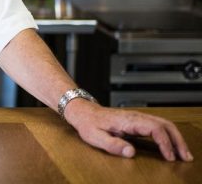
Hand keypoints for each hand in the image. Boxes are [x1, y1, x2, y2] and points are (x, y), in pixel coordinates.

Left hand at [64, 99, 193, 161]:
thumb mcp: (95, 136)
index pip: (155, 129)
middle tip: (185, 157)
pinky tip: (171, 146)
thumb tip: (131, 153)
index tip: (169, 157)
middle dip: (178, 141)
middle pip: (165, 125)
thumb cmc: (88, 123)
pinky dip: (169, 136)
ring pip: (164, 124)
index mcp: (128, 120)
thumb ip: (113, 145)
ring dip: (176, 138)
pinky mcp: (137, 121)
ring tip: (183, 154)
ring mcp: (138, 118)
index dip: (165, 143)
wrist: (83, 111)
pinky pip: (158, 126)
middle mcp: (136, 117)